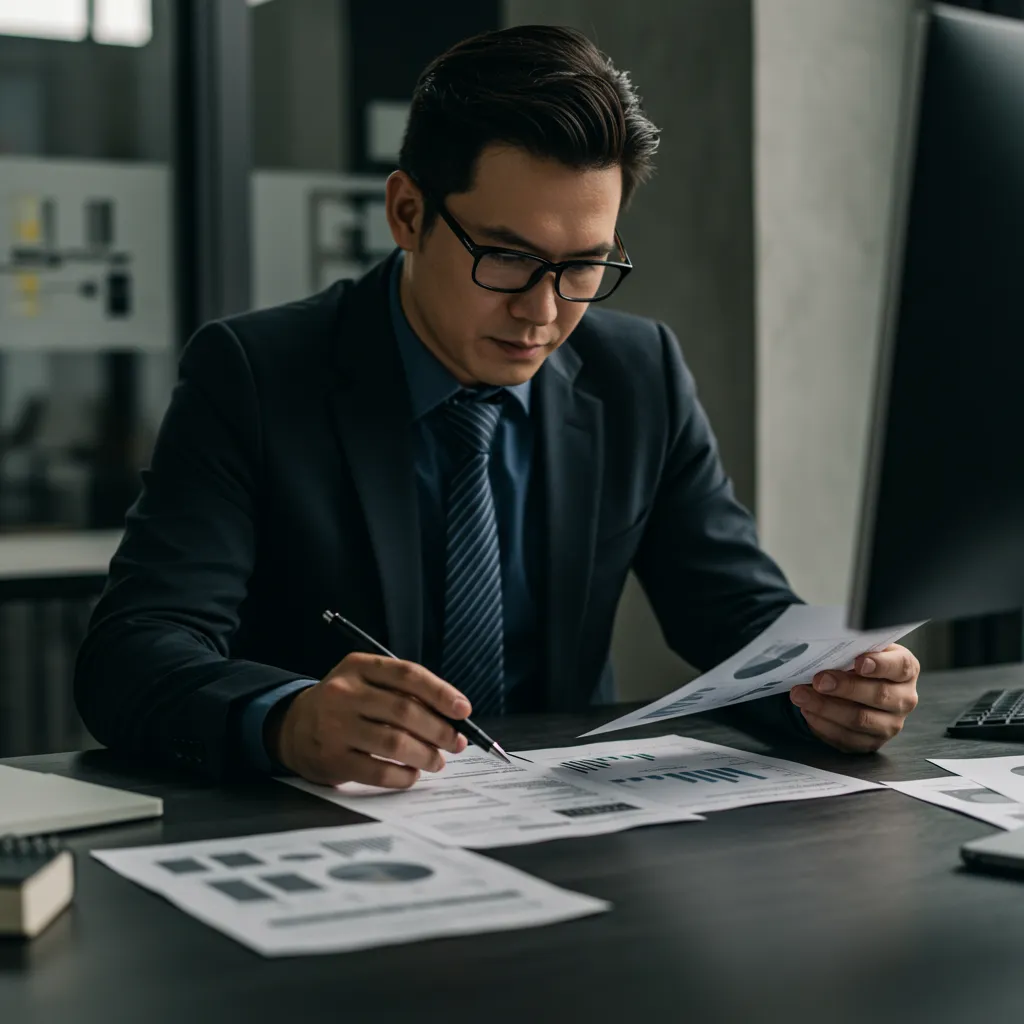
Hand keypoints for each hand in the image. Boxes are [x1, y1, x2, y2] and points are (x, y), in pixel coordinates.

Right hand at [267, 653, 469, 787]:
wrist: (292, 726)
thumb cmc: (345, 703)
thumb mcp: (364, 681)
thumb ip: (401, 690)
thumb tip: (450, 715)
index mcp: (358, 666)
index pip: (407, 674)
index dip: (440, 692)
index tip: (463, 710)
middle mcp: (344, 693)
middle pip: (404, 710)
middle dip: (439, 730)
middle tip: (457, 743)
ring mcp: (335, 727)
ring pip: (394, 743)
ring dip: (425, 755)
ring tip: (438, 761)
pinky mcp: (332, 759)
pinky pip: (377, 772)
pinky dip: (403, 776)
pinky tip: (412, 774)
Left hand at [789, 643, 919, 752]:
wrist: (857, 689)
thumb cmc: (858, 665)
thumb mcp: (861, 651)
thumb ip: (853, 649)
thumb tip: (829, 646)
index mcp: (905, 671)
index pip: (900, 667)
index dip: (881, 665)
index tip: (859, 662)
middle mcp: (903, 699)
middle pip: (879, 695)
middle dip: (845, 687)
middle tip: (819, 680)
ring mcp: (890, 724)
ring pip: (860, 719)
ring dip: (826, 707)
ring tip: (802, 695)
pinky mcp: (871, 742)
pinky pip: (847, 738)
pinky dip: (823, 724)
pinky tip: (808, 711)